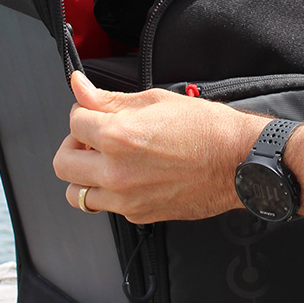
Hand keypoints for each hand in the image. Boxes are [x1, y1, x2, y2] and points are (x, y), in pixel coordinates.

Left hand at [53, 72, 267, 223]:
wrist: (240, 161)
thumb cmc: (208, 129)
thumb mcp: (157, 101)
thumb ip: (110, 99)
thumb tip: (79, 87)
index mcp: (118, 136)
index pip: (73, 122)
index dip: (85, 112)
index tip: (98, 112)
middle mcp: (116, 172)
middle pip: (62, 163)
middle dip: (74, 146)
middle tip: (94, 138)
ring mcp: (127, 198)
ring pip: (76, 194)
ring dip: (85, 176)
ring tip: (107, 163)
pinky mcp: (140, 215)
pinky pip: (107, 206)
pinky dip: (111, 193)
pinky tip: (133, 177)